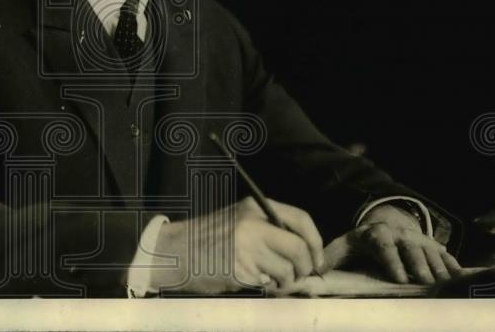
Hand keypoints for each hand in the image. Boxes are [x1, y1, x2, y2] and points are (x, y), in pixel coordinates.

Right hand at [151, 197, 324, 294]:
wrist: (176, 251)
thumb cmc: (210, 238)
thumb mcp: (240, 220)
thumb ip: (269, 229)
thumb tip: (306, 251)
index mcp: (254, 207)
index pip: (300, 219)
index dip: (315, 242)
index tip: (317, 259)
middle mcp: (252, 225)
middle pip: (298, 248)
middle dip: (305, 267)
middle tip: (300, 275)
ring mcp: (246, 249)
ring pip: (287, 271)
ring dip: (285, 282)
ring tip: (271, 279)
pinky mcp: (239, 271)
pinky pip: (268, 284)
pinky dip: (268, 288)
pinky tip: (254, 281)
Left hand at [324, 204, 461, 283]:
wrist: (381, 226)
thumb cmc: (358, 244)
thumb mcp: (342, 247)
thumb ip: (328, 258)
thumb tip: (313, 272)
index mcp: (375, 234)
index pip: (384, 246)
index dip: (392, 261)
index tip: (400, 279)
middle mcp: (399, 234)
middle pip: (411, 248)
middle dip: (419, 265)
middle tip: (427, 283)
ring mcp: (417, 238)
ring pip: (430, 251)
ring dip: (438, 267)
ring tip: (445, 284)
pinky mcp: (431, 244)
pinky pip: (444, 253)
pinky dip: (452, 264)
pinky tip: (460, 277)